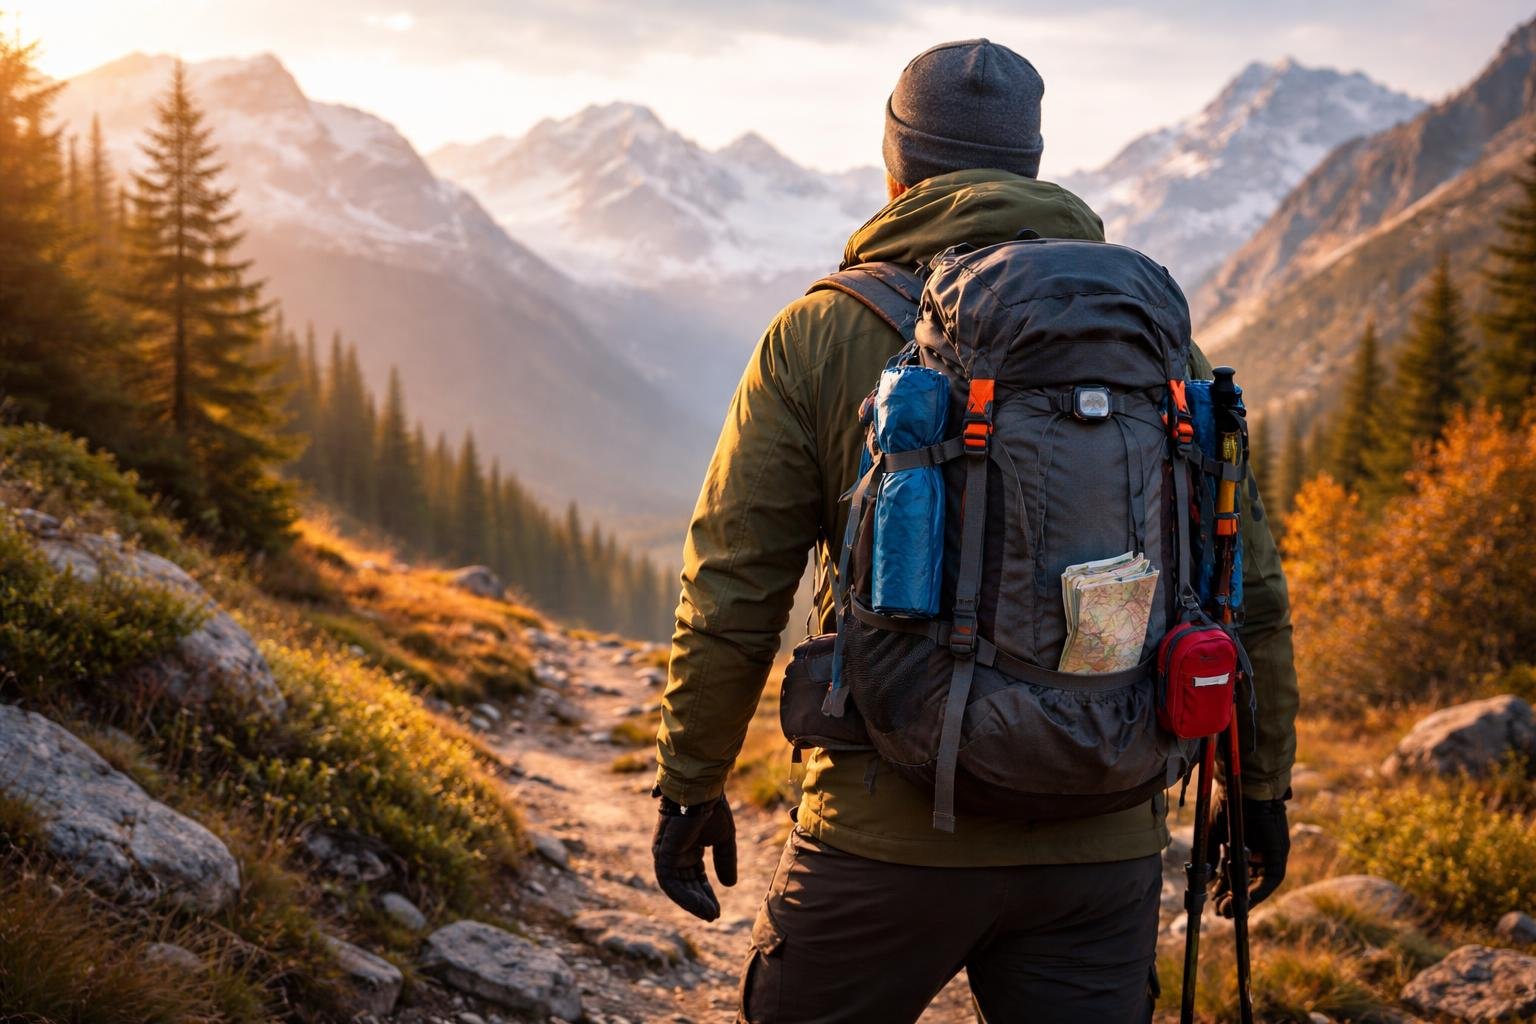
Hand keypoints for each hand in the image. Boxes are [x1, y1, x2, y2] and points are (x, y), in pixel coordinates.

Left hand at [652, 794, 736, 920]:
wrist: (702, 790)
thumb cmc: (712, 808)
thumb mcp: (723, 838)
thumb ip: (725, 860)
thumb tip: (729, 885)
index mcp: (686, 848)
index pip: (695, 877)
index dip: (706, 894)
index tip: (717, 910)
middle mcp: (673, 853)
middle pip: (685, 884)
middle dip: (700, 901)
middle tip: (713, 916)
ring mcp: (665, 854)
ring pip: (676, 887)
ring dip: (693, 903)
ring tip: (710, 915)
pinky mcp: (662, 854)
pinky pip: (670, 882)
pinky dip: (684, 896)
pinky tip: (701, 906)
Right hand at [1207, 792, 1289, 917]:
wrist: (1241, 784)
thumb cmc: (1226, 802)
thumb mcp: (1213, 832)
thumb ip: (1212, 854)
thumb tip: (1207, 878)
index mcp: (1241, 843)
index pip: (1234, 872)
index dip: (1224, 888)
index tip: (1213, 901)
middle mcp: (1257, 850)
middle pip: (1247, 881)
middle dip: (1233, 898)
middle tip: (1219, 911)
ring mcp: (1269, 852)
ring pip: (1258, 883)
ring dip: (1244, 899)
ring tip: (1227, 910)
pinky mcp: (1279, 852)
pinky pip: (1271, 879)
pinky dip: (1259, 891)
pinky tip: (1245, 900)